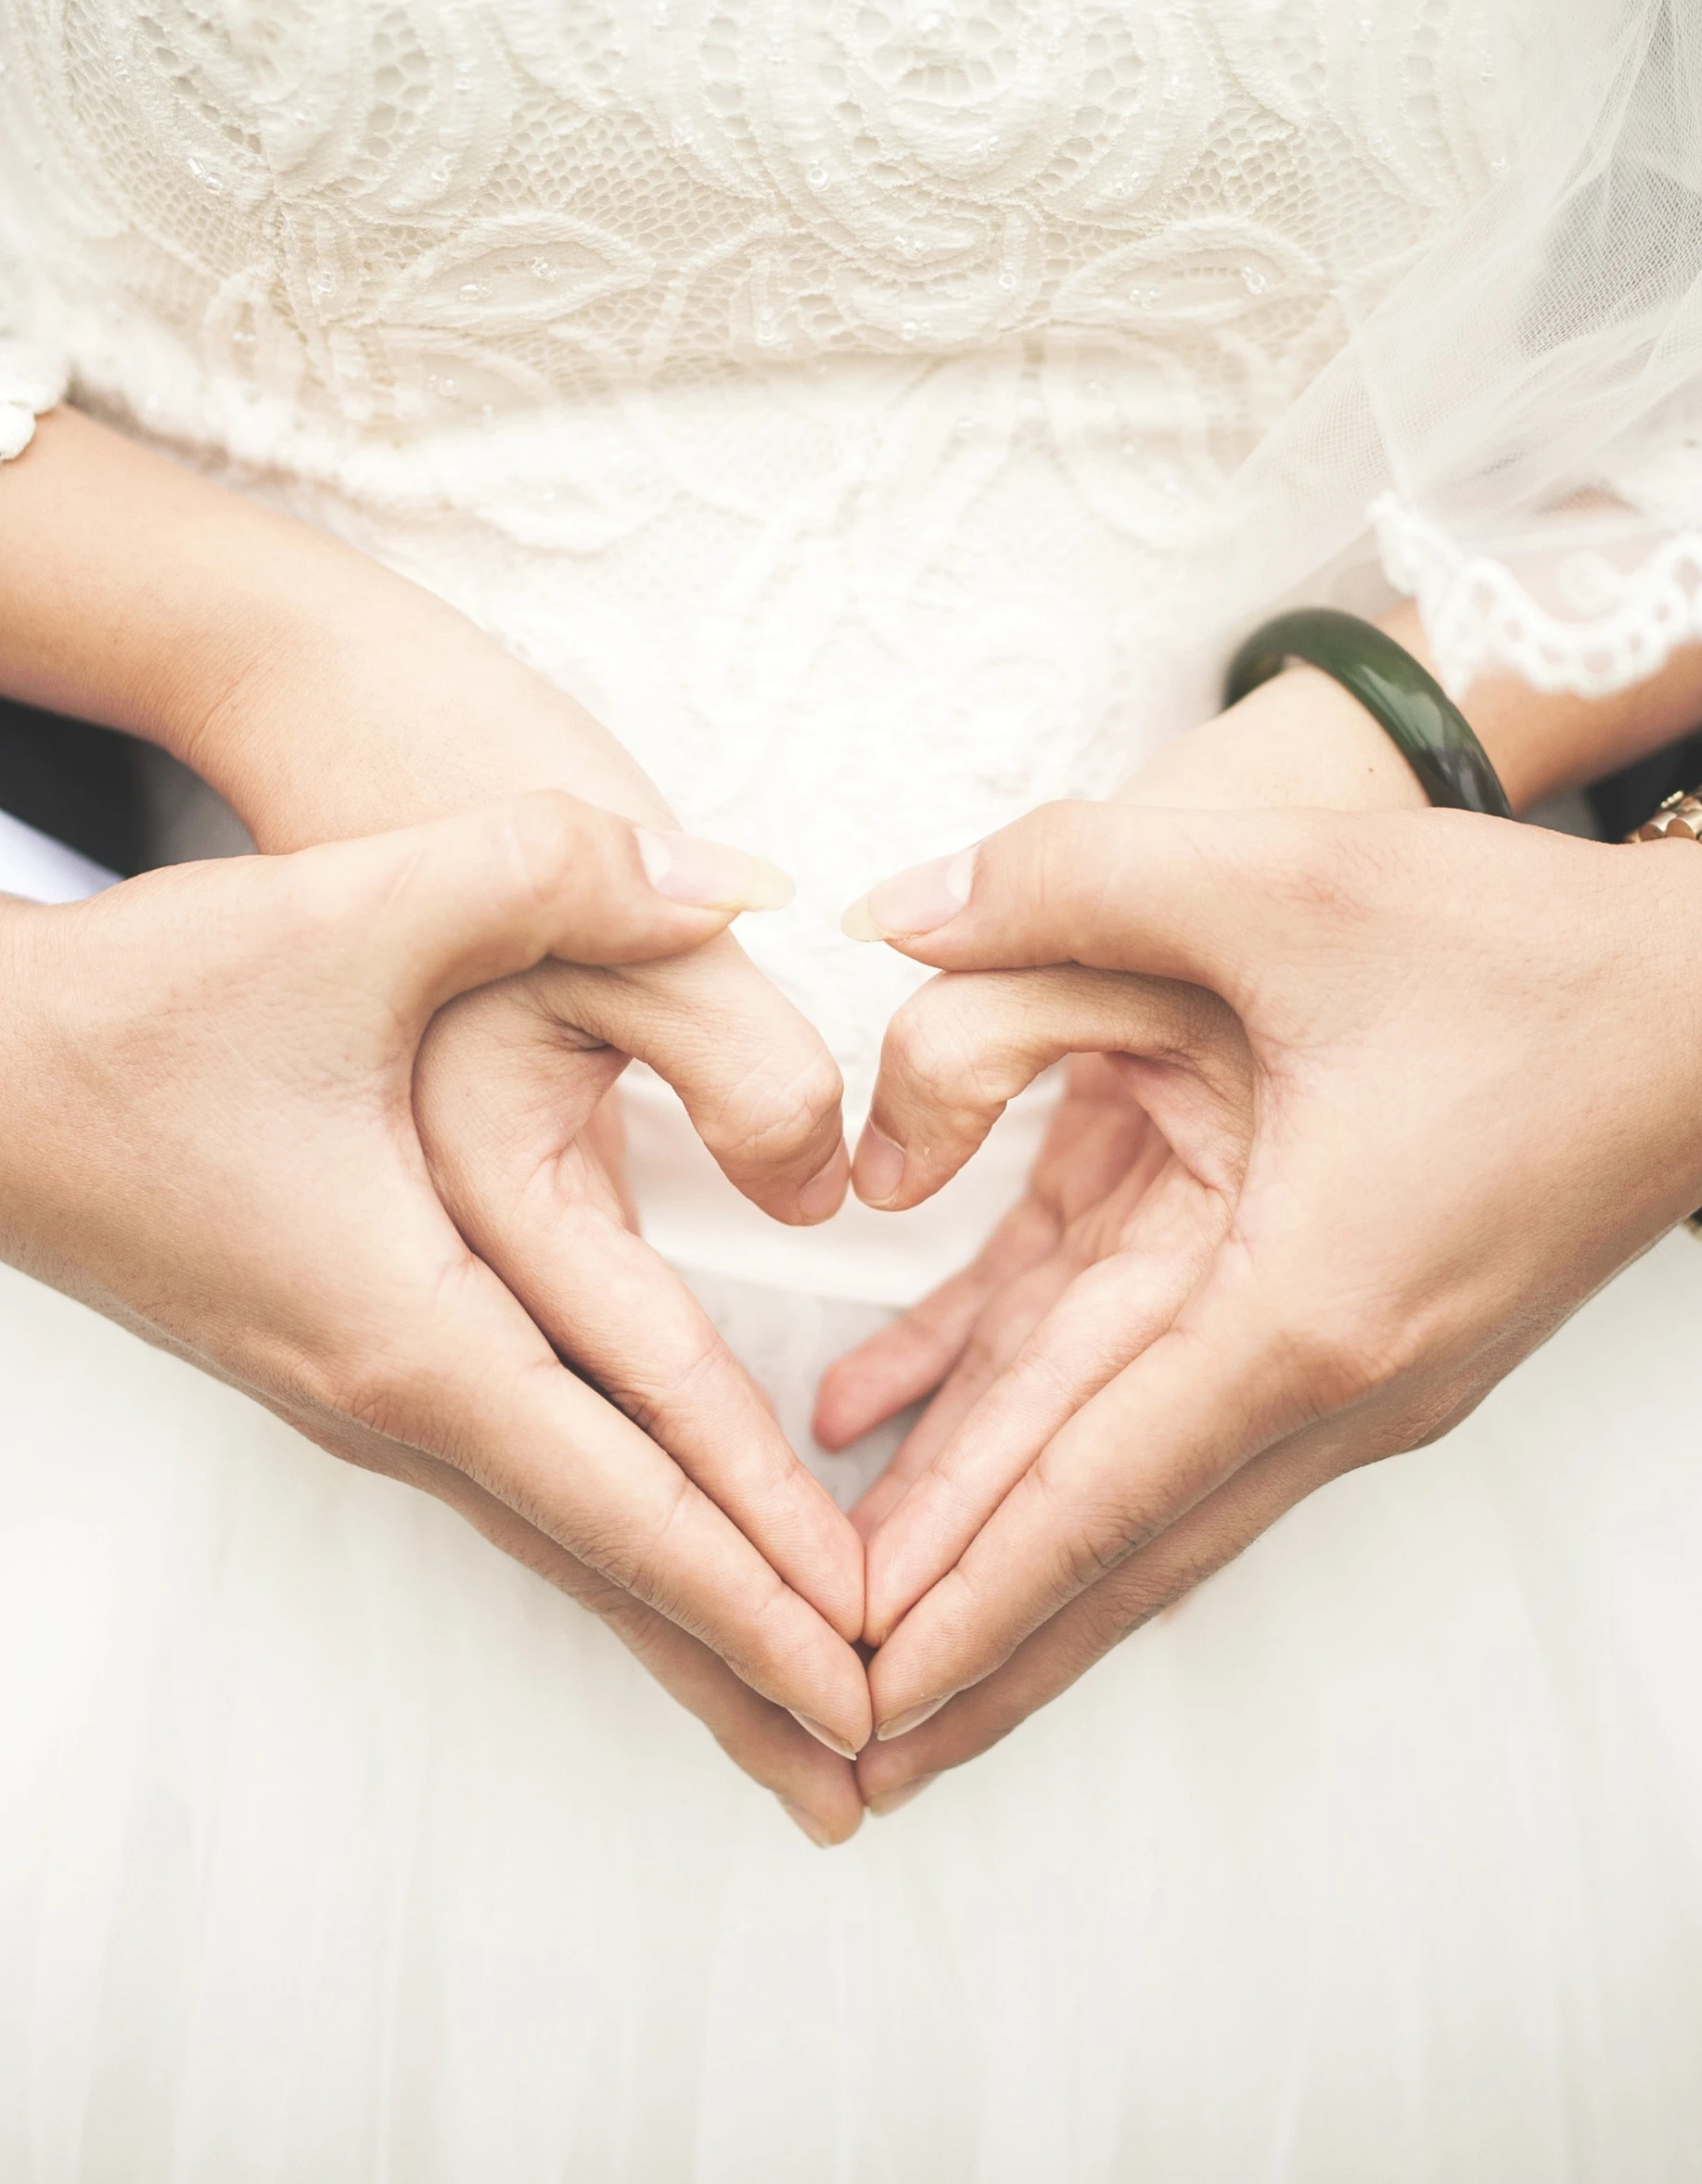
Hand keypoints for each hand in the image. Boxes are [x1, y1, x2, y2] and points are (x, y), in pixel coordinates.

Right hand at [0, 796, 872, 1839]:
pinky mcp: (348, 1357)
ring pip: (560, 1536)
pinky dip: (611, 1544)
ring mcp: (362, 1392)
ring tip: (784, 1715)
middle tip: (868, 1776)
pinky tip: (654, 1559)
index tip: (866, 1676)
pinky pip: (517, 1482)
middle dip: (740, 1667)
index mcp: (412, 1327)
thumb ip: (556, 872)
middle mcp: (390, 1395)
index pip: (623, 1491)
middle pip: (602, 1565)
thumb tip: (744, 878)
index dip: (757, 1583)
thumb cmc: (139, 1009)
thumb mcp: (354, 910)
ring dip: (681, 1624)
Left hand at [812, 661, 1419, 1718]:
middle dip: (974, 1651)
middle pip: (1113, 1550)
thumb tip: (890, 919)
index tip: (859, 1695)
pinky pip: (1177, 1418)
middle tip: (845, 1740)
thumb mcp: (1282, 877)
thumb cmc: (1527, 957)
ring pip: (1143, 1503)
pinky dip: (1066, 1452)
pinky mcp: (1352, 1333)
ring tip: (896, 1655)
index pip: (1092, 1494)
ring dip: (1015, 1577)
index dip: (961, 1595)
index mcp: (1304, 1306)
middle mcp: (1333, 1381)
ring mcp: (1352, 1375)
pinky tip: (944, 1430)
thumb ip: (1065, 881)